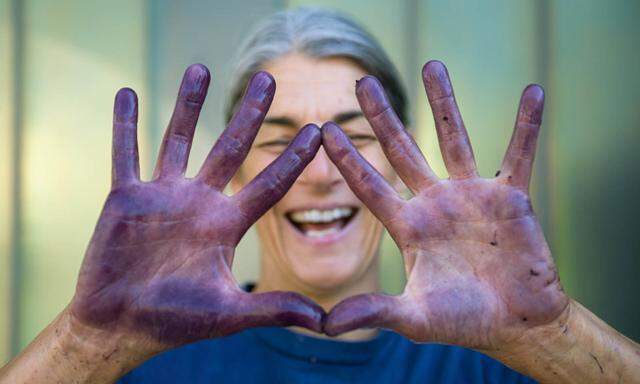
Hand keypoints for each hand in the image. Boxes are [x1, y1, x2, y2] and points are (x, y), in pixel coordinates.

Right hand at [70, 64, 323, 351]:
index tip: (318, 131)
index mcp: (225, 225)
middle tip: (268, 79)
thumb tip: (327, 323)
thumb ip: (274, 310)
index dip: (292, 158)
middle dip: (249, 115)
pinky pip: (126, 154)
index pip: (268, 184)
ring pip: (179, 140)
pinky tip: (128, 93)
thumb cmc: (175, 322)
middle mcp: (199, 204)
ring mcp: (162, 197)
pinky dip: (125, 126)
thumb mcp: (229, 314)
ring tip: (200, 67)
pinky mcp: (125, 198)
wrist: (121, 327)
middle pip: (230, 149)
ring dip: (188, 106)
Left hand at [322, 60, 568, 350]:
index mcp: (408, 226)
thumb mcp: (414, 317)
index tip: (322, 129)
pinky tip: (533, 92)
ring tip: (430, 63)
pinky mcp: (510, 196)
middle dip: (381, 117)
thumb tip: (322, 326)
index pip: (369, 185)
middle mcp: (434, 202)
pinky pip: (518, 153)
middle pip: (402, 149)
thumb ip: (374, 311)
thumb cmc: (464, 321)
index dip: (347, 158)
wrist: (515, 324)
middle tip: (362, 83)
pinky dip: (526, 126)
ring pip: (454, 139)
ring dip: (443, 102)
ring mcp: (471, 195)